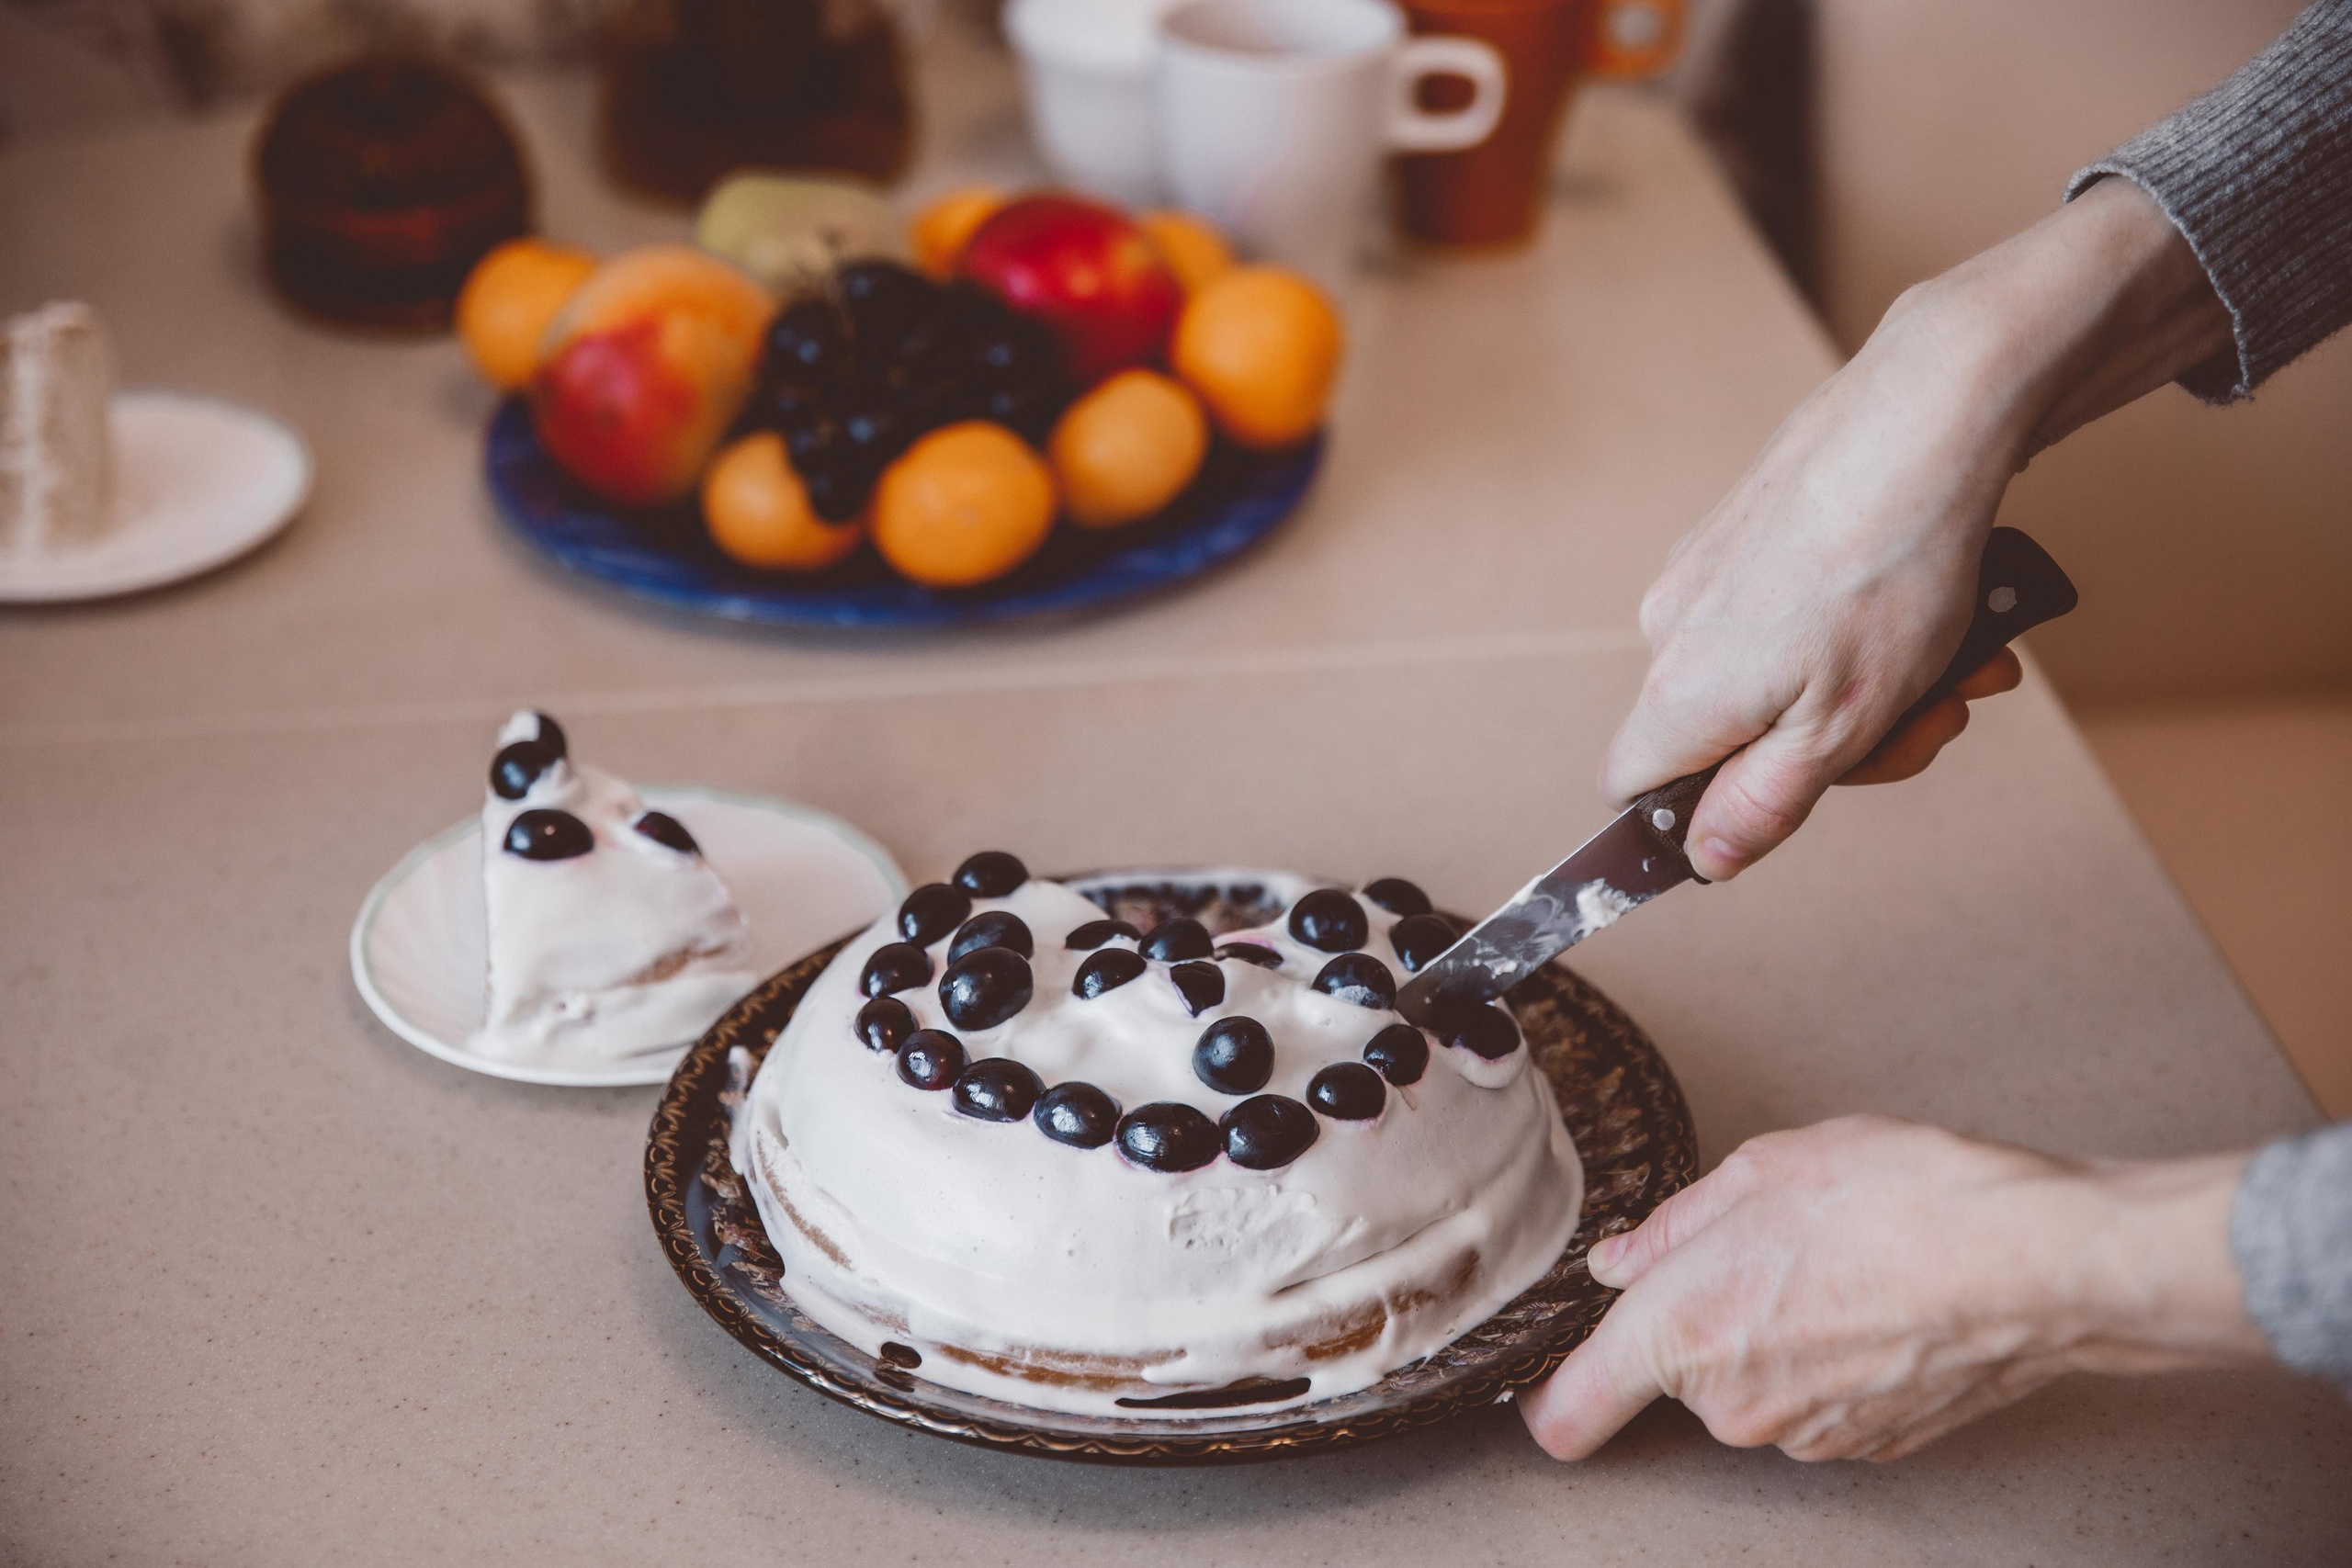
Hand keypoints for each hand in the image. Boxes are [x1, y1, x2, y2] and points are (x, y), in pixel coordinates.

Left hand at [1517, 1116, 2267, 1462]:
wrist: (2033, 1261)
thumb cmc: (1900, 1200)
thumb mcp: (1758, 1172)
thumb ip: (1671, 1227)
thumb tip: (1622, 1260)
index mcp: (1680, 1332)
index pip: (1568, 1412)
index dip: (1549, 1397)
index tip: (1542, 1381)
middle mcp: (1732, 1403)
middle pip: (1675, 1375)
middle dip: (1701, 1316)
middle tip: (1760, 1245)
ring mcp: (1804, 1435)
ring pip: (1751, 1384)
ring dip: (1772, 1333)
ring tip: (1835, 1262)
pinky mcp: (1869, 1445)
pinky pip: (1816, 1400)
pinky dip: (1831, 1358)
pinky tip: (1876, 1298)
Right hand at [1601, 178, 2230, 880]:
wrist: (1929, 414)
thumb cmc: (1891, 570)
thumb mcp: (1842, 725)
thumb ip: (1763, 803)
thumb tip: (1704, 860)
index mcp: (1680, 691)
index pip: (1634, 791)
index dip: (1703, 814)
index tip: (1790, 803)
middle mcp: (1671, 630)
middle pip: (1731, 740)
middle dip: (1840, 747)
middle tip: (1936, 717)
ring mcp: (1708, 572)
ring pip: (1777, 675)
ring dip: (1876, 687)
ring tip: (1965, 656)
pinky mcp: (1750, 528)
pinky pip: (1793, 613)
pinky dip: (1866, 626)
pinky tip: (1941, 607)